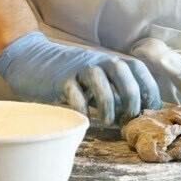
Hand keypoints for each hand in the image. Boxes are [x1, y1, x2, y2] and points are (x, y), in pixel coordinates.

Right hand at [0, 32, 160, 125]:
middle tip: (128, 118)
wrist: (31, 58)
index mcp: (109, 59)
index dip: (149, 89)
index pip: (139, 69)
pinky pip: (75, 94)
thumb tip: (137, 112)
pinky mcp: (60, 79)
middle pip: (123, 73)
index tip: (150, 110)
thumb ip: (114, 87)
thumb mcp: (95, 75)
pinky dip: (83, 108)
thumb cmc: (69, 74)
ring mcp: (78, 69)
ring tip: (107, 122)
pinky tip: (85, 119)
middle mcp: (97, 60)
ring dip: (108, 105)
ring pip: (100, 82)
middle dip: (131, 98)